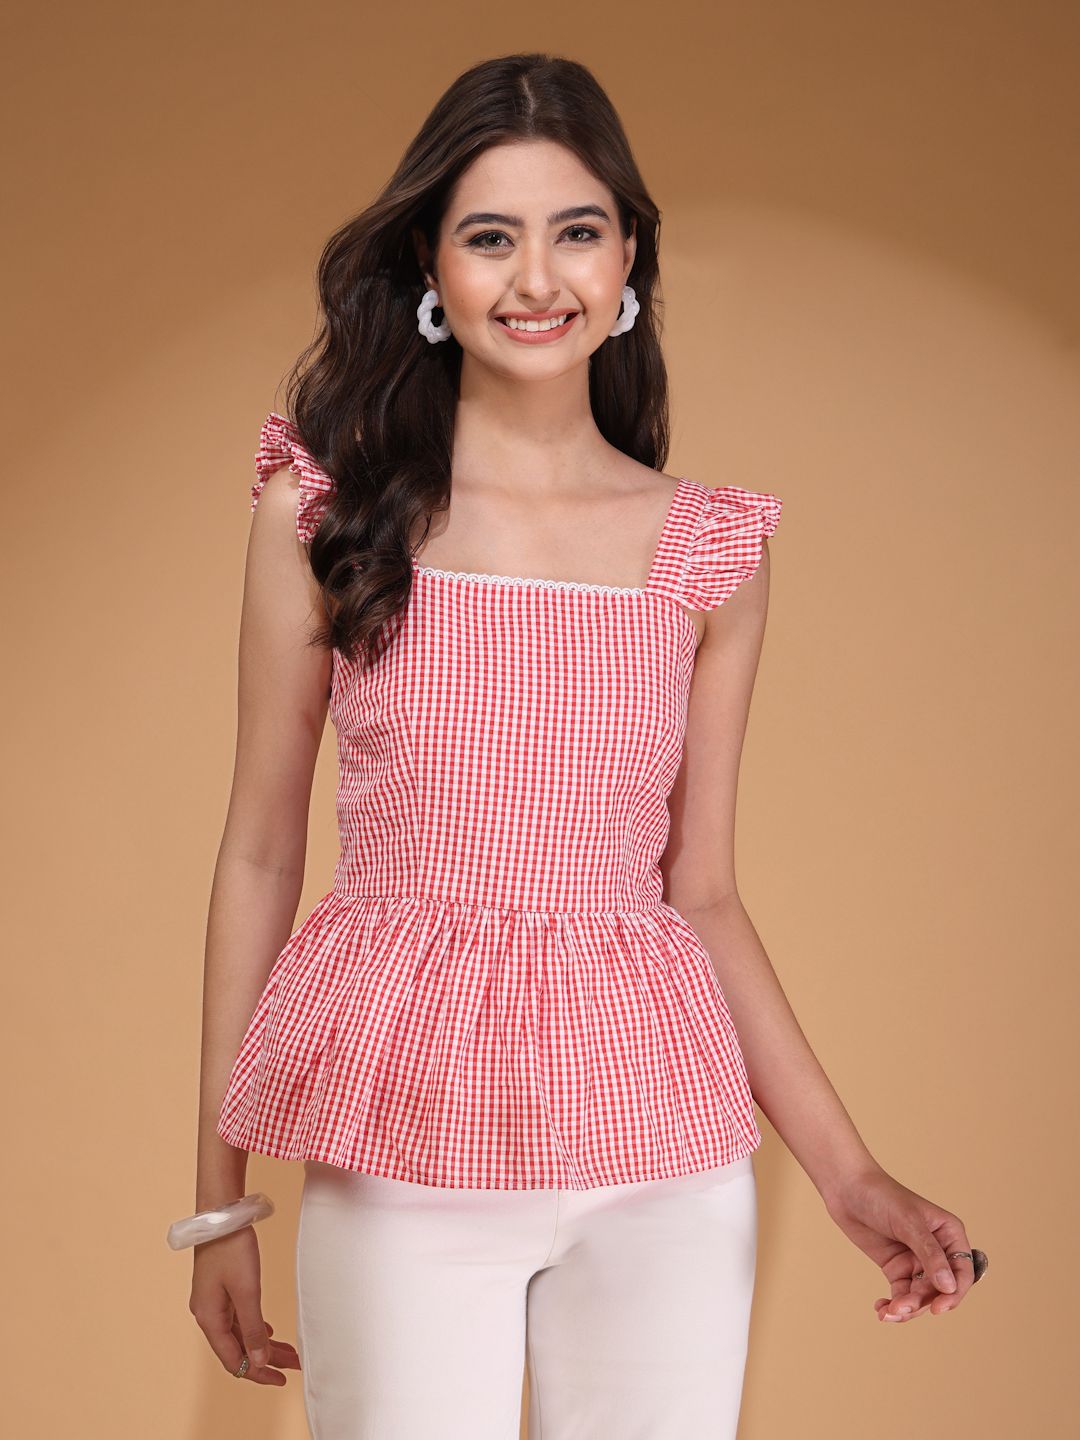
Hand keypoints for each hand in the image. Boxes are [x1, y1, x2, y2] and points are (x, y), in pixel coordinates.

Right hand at [189, 1224, 301, 1383]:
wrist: (221, 1214)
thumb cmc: (232, 1249)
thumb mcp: (247, 1291)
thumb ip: (253, 1328)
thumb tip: (258, 1361)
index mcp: (210, 1319)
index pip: (233, 1360)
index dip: (257, 1373)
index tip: (281, 1380)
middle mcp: (208, 1314)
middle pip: (238, 1348)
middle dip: (266, 1359)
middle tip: (293, 1367)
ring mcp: (213, 1301)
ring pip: (241, 1332)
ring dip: (263, 1343)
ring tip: (289, 1351)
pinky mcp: (220, 1289)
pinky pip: (238, 1317)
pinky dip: (255, 1327)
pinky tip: (269, 1331)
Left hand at [822, 1166, 979, 1323]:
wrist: (846, 1188)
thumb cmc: (881, 1196)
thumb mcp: (908, 1223)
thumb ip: (929, 1255)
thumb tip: (949, 1287)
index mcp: (949, 1234)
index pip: (962, 1271)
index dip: (954, 1293)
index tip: (938, 1308)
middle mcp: (937, 1250)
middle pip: (940, 1289)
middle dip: (922, 1302)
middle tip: (900, 1308)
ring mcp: (916, 1260)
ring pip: (921, 1296)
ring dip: (907, 1308)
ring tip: (887, 1311)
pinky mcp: (896, 1267)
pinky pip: (902, 1294)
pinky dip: (894, 1305)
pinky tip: (882, 1310)